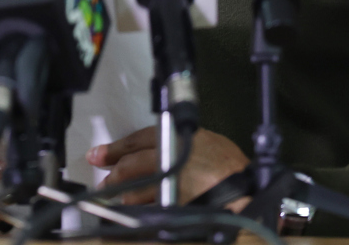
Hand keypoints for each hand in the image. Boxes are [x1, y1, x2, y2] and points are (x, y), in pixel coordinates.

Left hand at [86, 126, 250, 208]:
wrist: (250, 192)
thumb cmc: (232, 168)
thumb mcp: (208, 142)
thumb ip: (179, 144)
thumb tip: (157, 152)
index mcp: (180, 136)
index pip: (139, 139)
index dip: (116, 148)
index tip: (98, 155)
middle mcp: (172, 156)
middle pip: (132, 163)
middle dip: (114, 171)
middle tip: (104, 178)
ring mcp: (171, 182)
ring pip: (137, 188)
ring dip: (125, 194)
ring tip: (118, 199)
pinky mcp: (174, 205)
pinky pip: (150, 208)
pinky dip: (141, 211)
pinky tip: (135, 213)